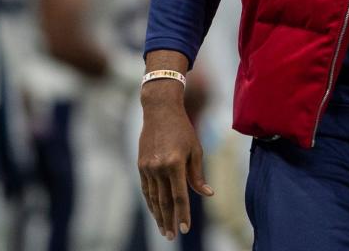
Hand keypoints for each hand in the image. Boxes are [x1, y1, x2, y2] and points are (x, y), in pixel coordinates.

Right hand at [138, 83, 214, 240]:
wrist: (160, 111)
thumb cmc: (183, 129)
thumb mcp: (196, 149)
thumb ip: (198, 174)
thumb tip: (207, 194)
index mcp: (175, 163)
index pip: (180, 196)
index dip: (183, 214)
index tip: (185, 229)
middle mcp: (159, 167)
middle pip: (165, 201)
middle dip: (169, 220)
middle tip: (171, 237)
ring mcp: (147, 168)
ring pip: (154, 198)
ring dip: (159, 215)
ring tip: (164, 230)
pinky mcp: (141, 166)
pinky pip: (146, 189)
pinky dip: (151, 202)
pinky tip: (156, 212)